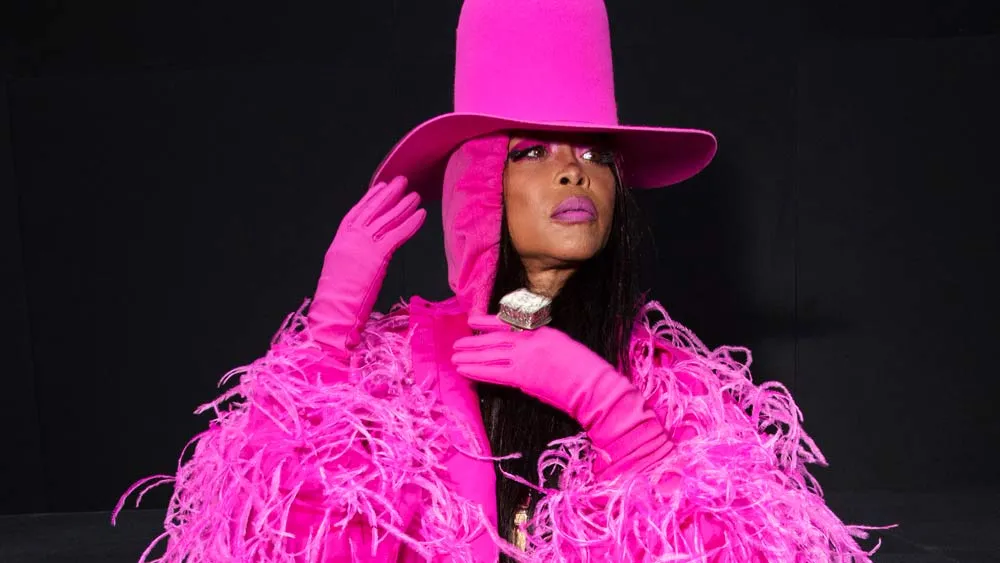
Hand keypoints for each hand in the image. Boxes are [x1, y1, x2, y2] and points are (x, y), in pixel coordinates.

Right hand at [307, 176, 425, 359]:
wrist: (333, 308)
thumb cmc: (336, 297)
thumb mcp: (339, 270)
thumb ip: (351, 256)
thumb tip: (361, 253)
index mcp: (340, 241)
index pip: (356, 213)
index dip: (369, 199)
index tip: (380, 187)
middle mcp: (351, 238)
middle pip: (373, 211)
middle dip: (388, 195)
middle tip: (401, 182)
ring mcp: (364, 245)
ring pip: (387, 220)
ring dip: (403, 206)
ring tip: (415, 195)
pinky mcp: (377, 255)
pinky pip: (398, 235)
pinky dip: (411, 224)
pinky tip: (421, 215)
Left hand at [452, 315, 674, 476]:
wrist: (594, 385)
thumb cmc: (585, 371)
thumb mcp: (564, 348)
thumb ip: (543, 347)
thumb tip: (525, 353)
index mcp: (543, 332)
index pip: (509, 324)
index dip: (488, 322)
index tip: (473, 321)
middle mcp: (531, 342)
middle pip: (496, 340)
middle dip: (475, 342)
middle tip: (457, 343)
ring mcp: (526, 359)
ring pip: (491, 355)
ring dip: (471, 356)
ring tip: (454, 356)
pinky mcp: (523, 377)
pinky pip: (494, 373)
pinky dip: (477, 371)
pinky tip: (464, 370)